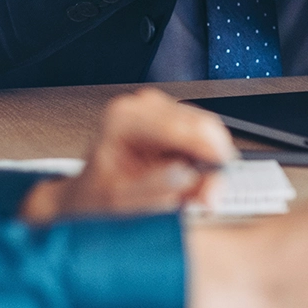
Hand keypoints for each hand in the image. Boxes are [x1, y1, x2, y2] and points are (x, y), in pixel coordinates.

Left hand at [19, 89, 235, 221]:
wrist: (86, 196)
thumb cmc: (96, 198)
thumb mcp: (119, 202)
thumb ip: (154, 189)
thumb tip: (187, 174)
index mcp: (123, 120)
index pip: (178, 126)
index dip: (207, 150)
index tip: (222, 174)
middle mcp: (141, 106)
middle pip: (200, 124)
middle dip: (212, 161)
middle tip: (209, 196)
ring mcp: (156, 109)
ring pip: (206, 129)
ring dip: (209, 162)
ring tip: (194, 194)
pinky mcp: (169, 118)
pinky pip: (202, 135)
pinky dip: (203, 160)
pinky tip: (188, 180)